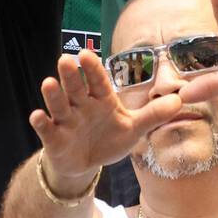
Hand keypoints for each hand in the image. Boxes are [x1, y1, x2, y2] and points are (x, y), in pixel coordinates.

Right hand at [32, 49, 182, 187]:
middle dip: (71, 75)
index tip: (86, 54)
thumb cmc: (109, 139)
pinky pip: (46, 129)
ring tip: (48, 83)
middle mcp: (81, 106)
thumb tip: (180, 100)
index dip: (92, 69)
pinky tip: (37, 116)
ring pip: (59, 105)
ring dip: (53, 95)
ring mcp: (66, 121)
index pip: (98, 82)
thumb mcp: (133, 129)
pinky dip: (41, 123)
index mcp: (101, 100)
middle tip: (66, 59)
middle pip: (76, 88)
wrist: (87, 163)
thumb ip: (153, 115)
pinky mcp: (54, 138)